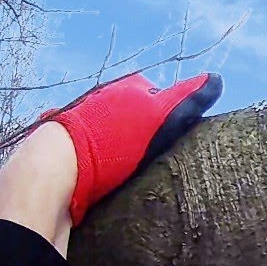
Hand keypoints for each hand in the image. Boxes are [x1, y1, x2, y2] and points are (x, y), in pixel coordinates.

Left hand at [47, 72, 222, 224]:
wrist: (51, 173)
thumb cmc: (108, 141)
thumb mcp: (158, 115)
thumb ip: (186, 98)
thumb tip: (215, 80)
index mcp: (118, 91)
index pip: (152, 95)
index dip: (167, 113)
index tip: (174, 132)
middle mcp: (93, 105)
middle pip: (127, 117)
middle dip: (140, 134)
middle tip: (155, 155)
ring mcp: (73, 132)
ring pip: (106, 140)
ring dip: (118, 153)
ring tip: (132, 173)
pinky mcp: (60, 162)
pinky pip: (88, 163)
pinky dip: (99, 170)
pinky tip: (108, 185)